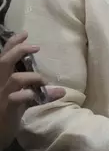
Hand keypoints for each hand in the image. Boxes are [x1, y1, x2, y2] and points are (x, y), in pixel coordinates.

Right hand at [0, 32, 64, 150]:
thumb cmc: (4, 116)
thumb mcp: (17, 101)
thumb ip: (34, 93)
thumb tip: (60, 90)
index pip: (2, 57)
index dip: (12, 44)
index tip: (24, 33)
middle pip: (4, 61)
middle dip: (19, 50)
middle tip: (36, 47)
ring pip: (15, 78)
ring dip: (34, 77)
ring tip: (43, 82)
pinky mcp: (5, 109)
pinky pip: (18, 98)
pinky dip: (33, 95)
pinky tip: (45, 95)